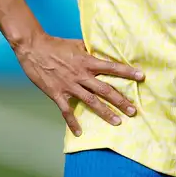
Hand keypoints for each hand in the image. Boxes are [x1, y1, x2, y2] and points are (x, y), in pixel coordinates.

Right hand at [14, 32, 143, 136]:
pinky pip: (66, 111)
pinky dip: (72, 122)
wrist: (34, 48)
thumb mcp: (77, 44)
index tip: (142, 76)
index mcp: (88, 62)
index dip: (128, 72)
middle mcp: (81, 75)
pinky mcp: (57, 94)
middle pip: (105, 90)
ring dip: (105, 113)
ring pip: (91, 102)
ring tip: (117, 122)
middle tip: (134, 110)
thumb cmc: (56, 45)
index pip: (112, 67)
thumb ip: (91, 51)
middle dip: (121, 101)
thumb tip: (103, 52)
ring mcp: (70, 86)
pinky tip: (79, 132)